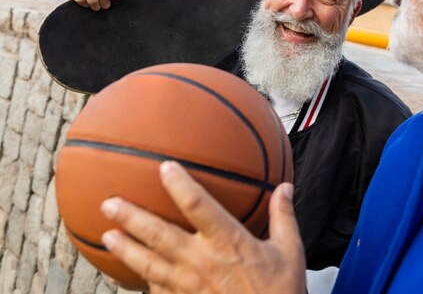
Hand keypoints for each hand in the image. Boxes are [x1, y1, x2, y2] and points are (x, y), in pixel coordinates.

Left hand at [100, 161, 306, 293]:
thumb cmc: (280, 292)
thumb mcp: (290, 251)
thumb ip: (283, 216)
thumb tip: (285, 188)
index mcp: (228, 242)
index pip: (197, 205)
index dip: (179, 184)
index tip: (164, 167)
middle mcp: (202, 262)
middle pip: (158, 235)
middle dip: (131, 217)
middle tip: (108, 203)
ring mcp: (189, 286)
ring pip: (148, 264)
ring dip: (126, 249)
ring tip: (107, 236)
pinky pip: (157, 291)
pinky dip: (142, 281)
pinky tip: (131, 274)